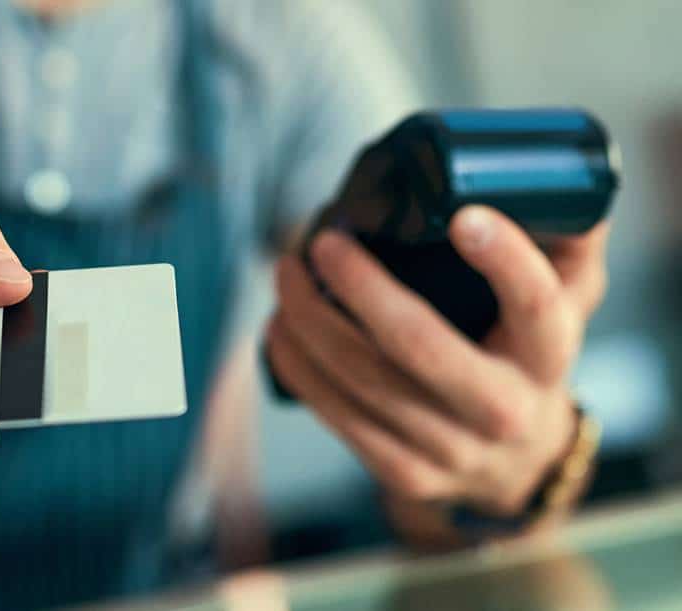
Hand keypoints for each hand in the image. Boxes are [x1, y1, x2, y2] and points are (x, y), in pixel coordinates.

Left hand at [267, 205, 608, 515]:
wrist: (515, 464)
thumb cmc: (523, 358)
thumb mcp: (566, 302)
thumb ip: (566, 240)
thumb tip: (546, 170)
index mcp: (548, 357)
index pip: (536, 307)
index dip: (504, 261)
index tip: (463, 216)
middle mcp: (503, 410)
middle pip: (418, 345)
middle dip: (359, 286)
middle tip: (323, 242)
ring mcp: (451, 448)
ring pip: (361, 380)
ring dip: (309, 320)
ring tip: (287, 275)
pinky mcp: (404, 471)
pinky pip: (337, 415)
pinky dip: (297, 366)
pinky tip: (280, 329)